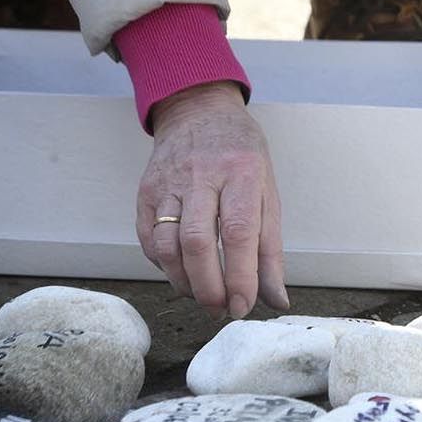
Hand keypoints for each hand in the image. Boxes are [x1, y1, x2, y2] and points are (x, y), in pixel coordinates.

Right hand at [135, 81, 288, 318]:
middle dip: (208, 286)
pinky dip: (164, 265)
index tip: (243, 305)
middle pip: (197, 241)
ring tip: (202, 296)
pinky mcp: (145, 191)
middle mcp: (202, 176)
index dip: (240, 276)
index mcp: (242, 174)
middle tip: (221, 309)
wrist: (198, 112)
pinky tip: (182, 272)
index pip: (239, 232)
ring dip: (183, 281)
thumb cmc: (241, 158)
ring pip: (166, 243)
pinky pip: (149, 238)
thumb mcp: (267, 195)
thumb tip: (276, 300)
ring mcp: (168, 183)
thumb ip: (270, 251)